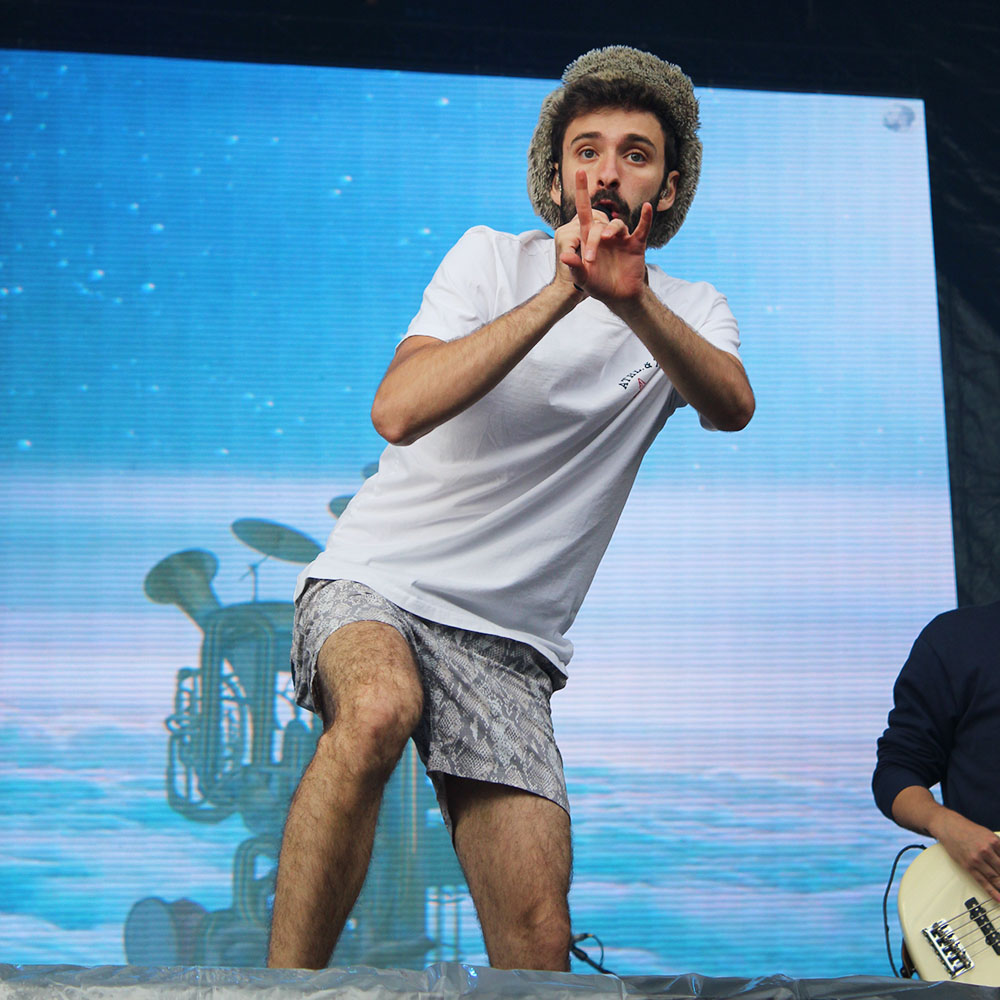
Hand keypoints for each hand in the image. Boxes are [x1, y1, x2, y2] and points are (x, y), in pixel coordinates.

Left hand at [557, 169, 652, 304]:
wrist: (618, 297)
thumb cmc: (598, 286)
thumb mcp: (583, 278)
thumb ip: (574, 267)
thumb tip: (565, 256)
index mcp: (590, 238)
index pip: (584, 210)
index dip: (581, 191)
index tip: (579, 171)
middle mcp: (606, 234)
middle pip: (600, 224)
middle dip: (593, 240)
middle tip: (589, 259)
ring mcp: (622, 238)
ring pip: (618, 225)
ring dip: (612, 230)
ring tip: (607, 240)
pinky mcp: (636, 245)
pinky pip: (642, 228)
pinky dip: (646, 218)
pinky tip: (647, 208)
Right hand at [931, 810, 999, 902]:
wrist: (949, 827)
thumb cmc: (969, 830)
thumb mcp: (988, 834)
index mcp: (994, 841)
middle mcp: (986, 850)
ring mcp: (976, 859)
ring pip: (995, 878)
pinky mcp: (968, 866)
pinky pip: (982, 881)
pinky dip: (992, 891)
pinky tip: (999, 898)